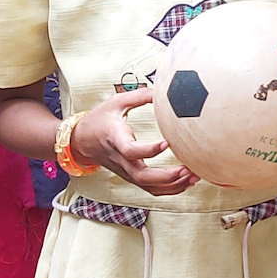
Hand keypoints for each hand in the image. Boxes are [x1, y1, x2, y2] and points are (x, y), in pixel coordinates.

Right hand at [73, 86, 198, 194]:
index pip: (131, 150)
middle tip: (189, 168)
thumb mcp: (115, 102)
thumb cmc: (99, 120)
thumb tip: (161, 87)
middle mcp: (121, 159)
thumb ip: (139, 96)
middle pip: (143, 177)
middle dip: (168, 177)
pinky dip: (170, 189)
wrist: (81, 141)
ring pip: (149, 187)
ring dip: (173, 186)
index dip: (149, 150)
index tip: (168, 142)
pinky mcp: (131, 176)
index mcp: (115, 139)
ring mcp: (126, 171)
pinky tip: (186, 182)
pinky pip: (151, 189)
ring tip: (194, 176)